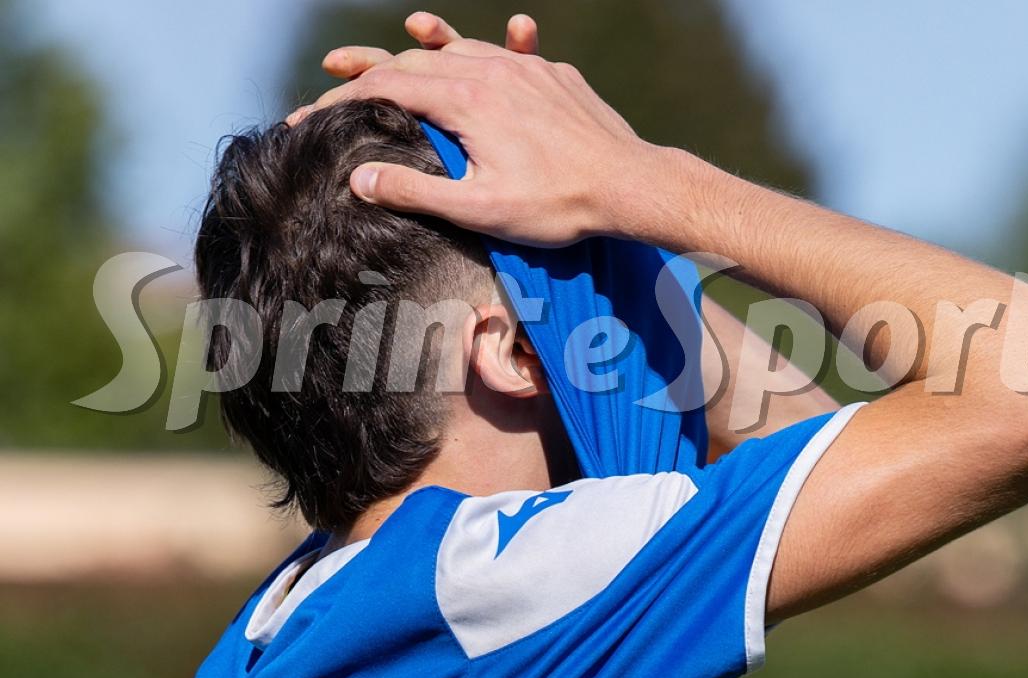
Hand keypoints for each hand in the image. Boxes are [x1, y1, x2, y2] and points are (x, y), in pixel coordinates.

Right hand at [288, 14, 661, 247]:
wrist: (631, 185)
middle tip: (334, 69)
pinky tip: (505, 33)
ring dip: (427, 46)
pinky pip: (513, 50)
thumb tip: (359, 176)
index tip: (310, 115)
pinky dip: (491, 44)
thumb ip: (416, 191)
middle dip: (371, 65)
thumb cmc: (558, 205)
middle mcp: (493, 72)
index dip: (344, 99)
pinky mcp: (555, 77)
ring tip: (405, 37)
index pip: (389, 89)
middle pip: (417, 60)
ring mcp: (527, 69)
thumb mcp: (480, 209)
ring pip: (464, 48)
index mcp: (468, 100)